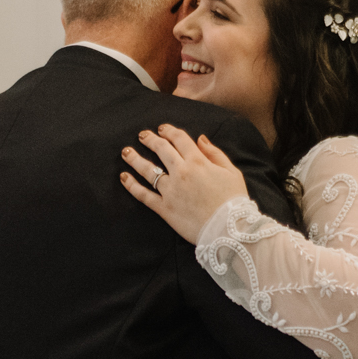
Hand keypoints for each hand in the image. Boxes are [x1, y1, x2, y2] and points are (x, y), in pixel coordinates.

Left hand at [119, 124, 249, 243]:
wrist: (229, 229)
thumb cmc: (234, 200)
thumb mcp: (231, 172)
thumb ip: (215, 153)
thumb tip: (200, 138)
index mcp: (198, 161)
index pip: (180, 139)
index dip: (169, 131)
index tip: (162, 129)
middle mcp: (181, 172)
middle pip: (161, 150)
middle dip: (150, 139)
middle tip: (142, 135)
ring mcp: (171, 191)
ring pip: (148, 170)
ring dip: (135, 159)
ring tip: (126, 152)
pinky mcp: (164, 208)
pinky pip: (144, 195)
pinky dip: (131, 185)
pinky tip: (123, 177)